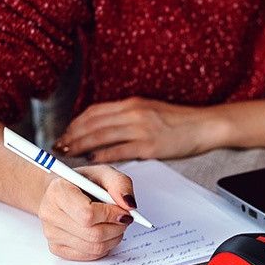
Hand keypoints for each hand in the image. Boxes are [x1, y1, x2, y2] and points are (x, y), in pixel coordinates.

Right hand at [37, 165, 136, 260]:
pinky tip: (104, 234)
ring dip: (113, 238)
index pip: (87, 214)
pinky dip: (104, 247)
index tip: (124, 211)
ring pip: (94, 248)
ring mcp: (51, 233)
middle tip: (124, 219)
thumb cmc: (84, 183)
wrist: (65, 193)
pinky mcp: (57, 248)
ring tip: (115, 225)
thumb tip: (129, 206)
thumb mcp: (105, 173)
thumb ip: (120, 184)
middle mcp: (50, 213)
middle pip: (93, 234)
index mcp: (58, 191)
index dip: (111, 215)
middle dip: (116, 228)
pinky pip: (89, 256)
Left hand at [53, 97, 227, 161]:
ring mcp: (141, 129)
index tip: (66, 132)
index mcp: (132, 103)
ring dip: (81, 145)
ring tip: (69, 154)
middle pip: (93, 123)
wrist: (205, 125)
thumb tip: (106, 129)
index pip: (95, 111)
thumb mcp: (150, 111)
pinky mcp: (150, 146)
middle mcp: (134, 113)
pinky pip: (119, 150)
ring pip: (101, 136)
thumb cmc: (179, 122)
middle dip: (72, 135)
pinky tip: (91, 160)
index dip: (76, 122)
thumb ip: (129, 117)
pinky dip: (101, 155)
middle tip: (59, 146)